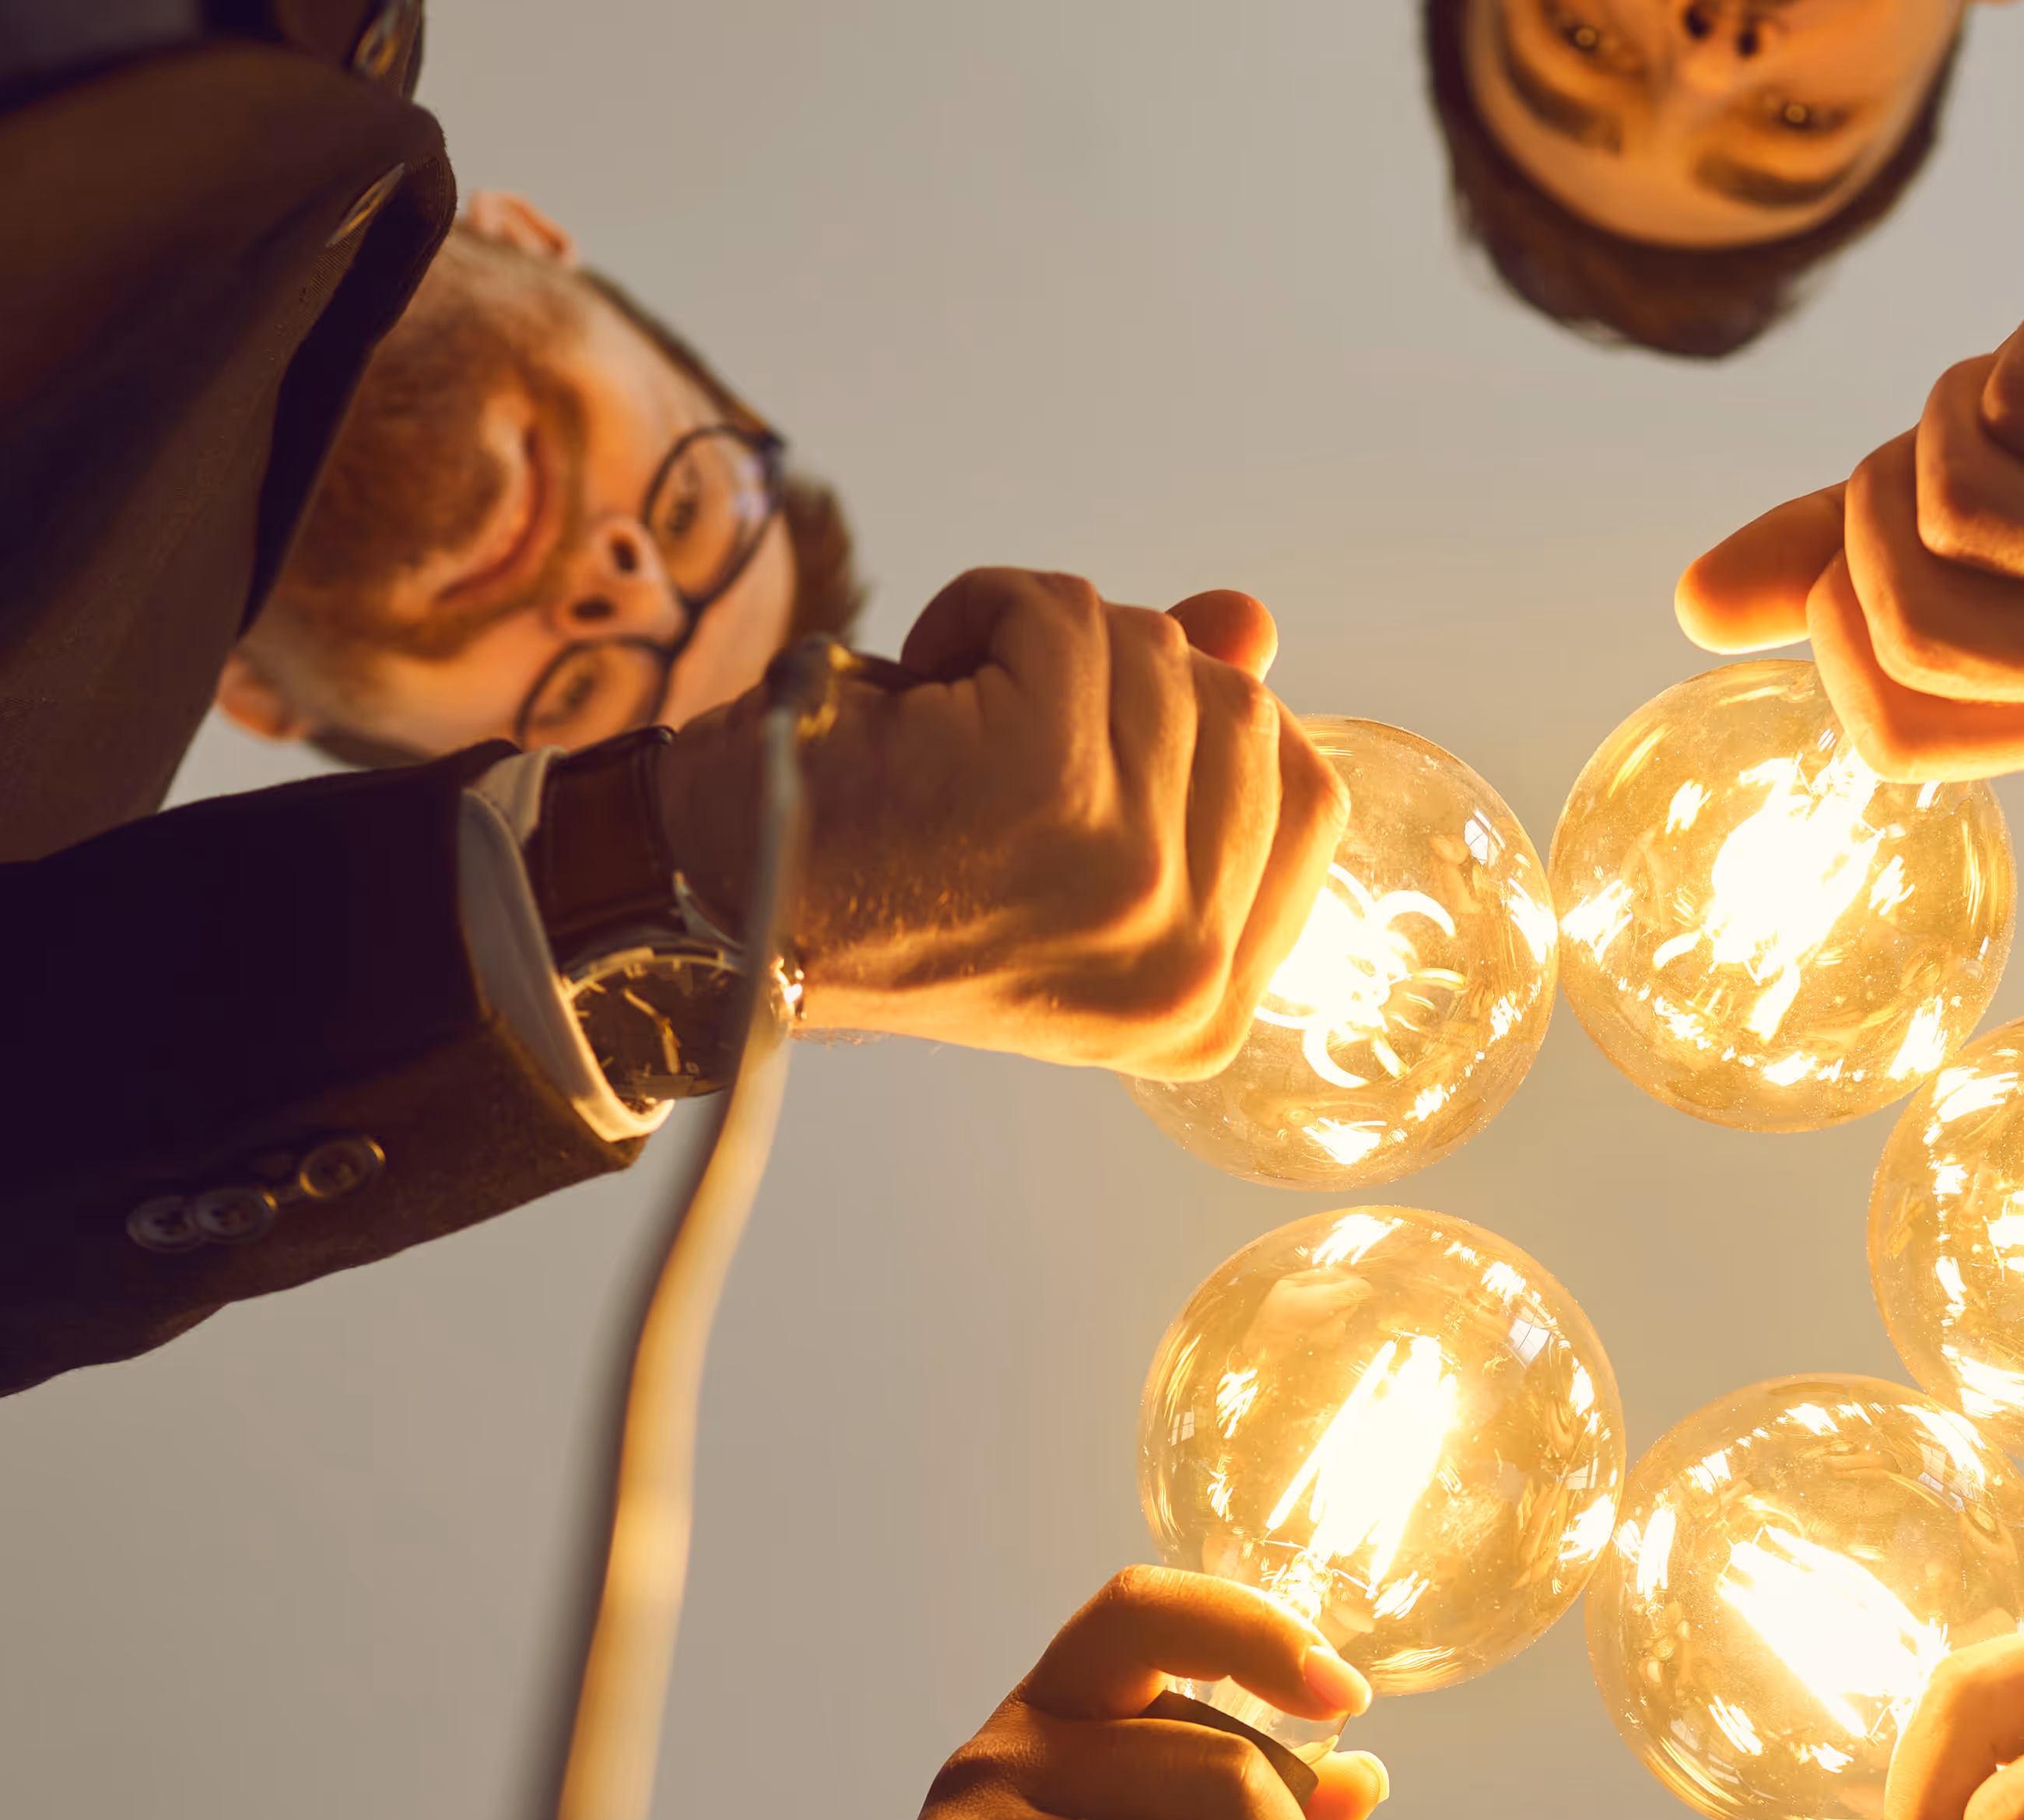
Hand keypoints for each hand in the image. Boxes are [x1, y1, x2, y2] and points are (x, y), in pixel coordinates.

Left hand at [658, 573, 1345, 1076]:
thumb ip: (1182, 741)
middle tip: (1001, 749)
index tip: (1101, 760)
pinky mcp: (1047, 789)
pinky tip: (915, 696)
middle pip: (1243, 708)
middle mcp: (1183, 963)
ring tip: (955, 730)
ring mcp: (1127, 881)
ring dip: (1043, 647)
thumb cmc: (883, 882)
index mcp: (1204, 1006)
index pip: (1309, 798)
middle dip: (1121, 685)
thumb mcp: (1069, 832)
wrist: (714, 910)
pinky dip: (979, 610)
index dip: (1206, 735)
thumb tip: (1251, 625)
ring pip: (1157, 649)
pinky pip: (1062, 611)